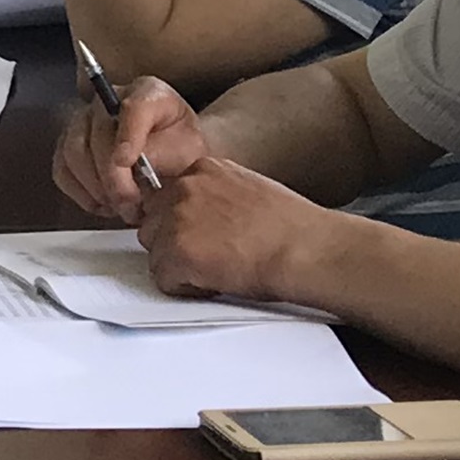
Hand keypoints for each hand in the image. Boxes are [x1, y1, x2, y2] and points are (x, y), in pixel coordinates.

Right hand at [53, 75, 210, 221]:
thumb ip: (164, 154)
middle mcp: (109, 99)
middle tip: (129, 203)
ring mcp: (84, 120)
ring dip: (95, 186)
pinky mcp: (68, 144)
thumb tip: (132, 165)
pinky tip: (102, 204)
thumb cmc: (181, 153)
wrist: (172, 161)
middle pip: (98, 133)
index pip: (133, 106)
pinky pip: (62, 169)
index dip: (128, 135)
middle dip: (112, 175)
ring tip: (119, 206)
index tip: (127, 162)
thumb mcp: (189, 152)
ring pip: (73, 152)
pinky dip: (80, 193)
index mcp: (148, 92)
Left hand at [142, 153, 330, 305]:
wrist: (306, 249)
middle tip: (210, 257)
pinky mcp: (176, 252)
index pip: (168, 198)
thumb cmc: (291, 228)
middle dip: (175, 244)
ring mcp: (177, 219)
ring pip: (156, 252)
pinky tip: (215, 282)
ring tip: (215, 269)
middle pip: (154, 223)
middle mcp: (184, 189)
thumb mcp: (248, 190)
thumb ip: (216, 196)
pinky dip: (186, 288)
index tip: (204, 236)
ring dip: (178, 266)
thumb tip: (204, 215)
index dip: (185, 224)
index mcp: (203, 170)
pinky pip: (164, 279)